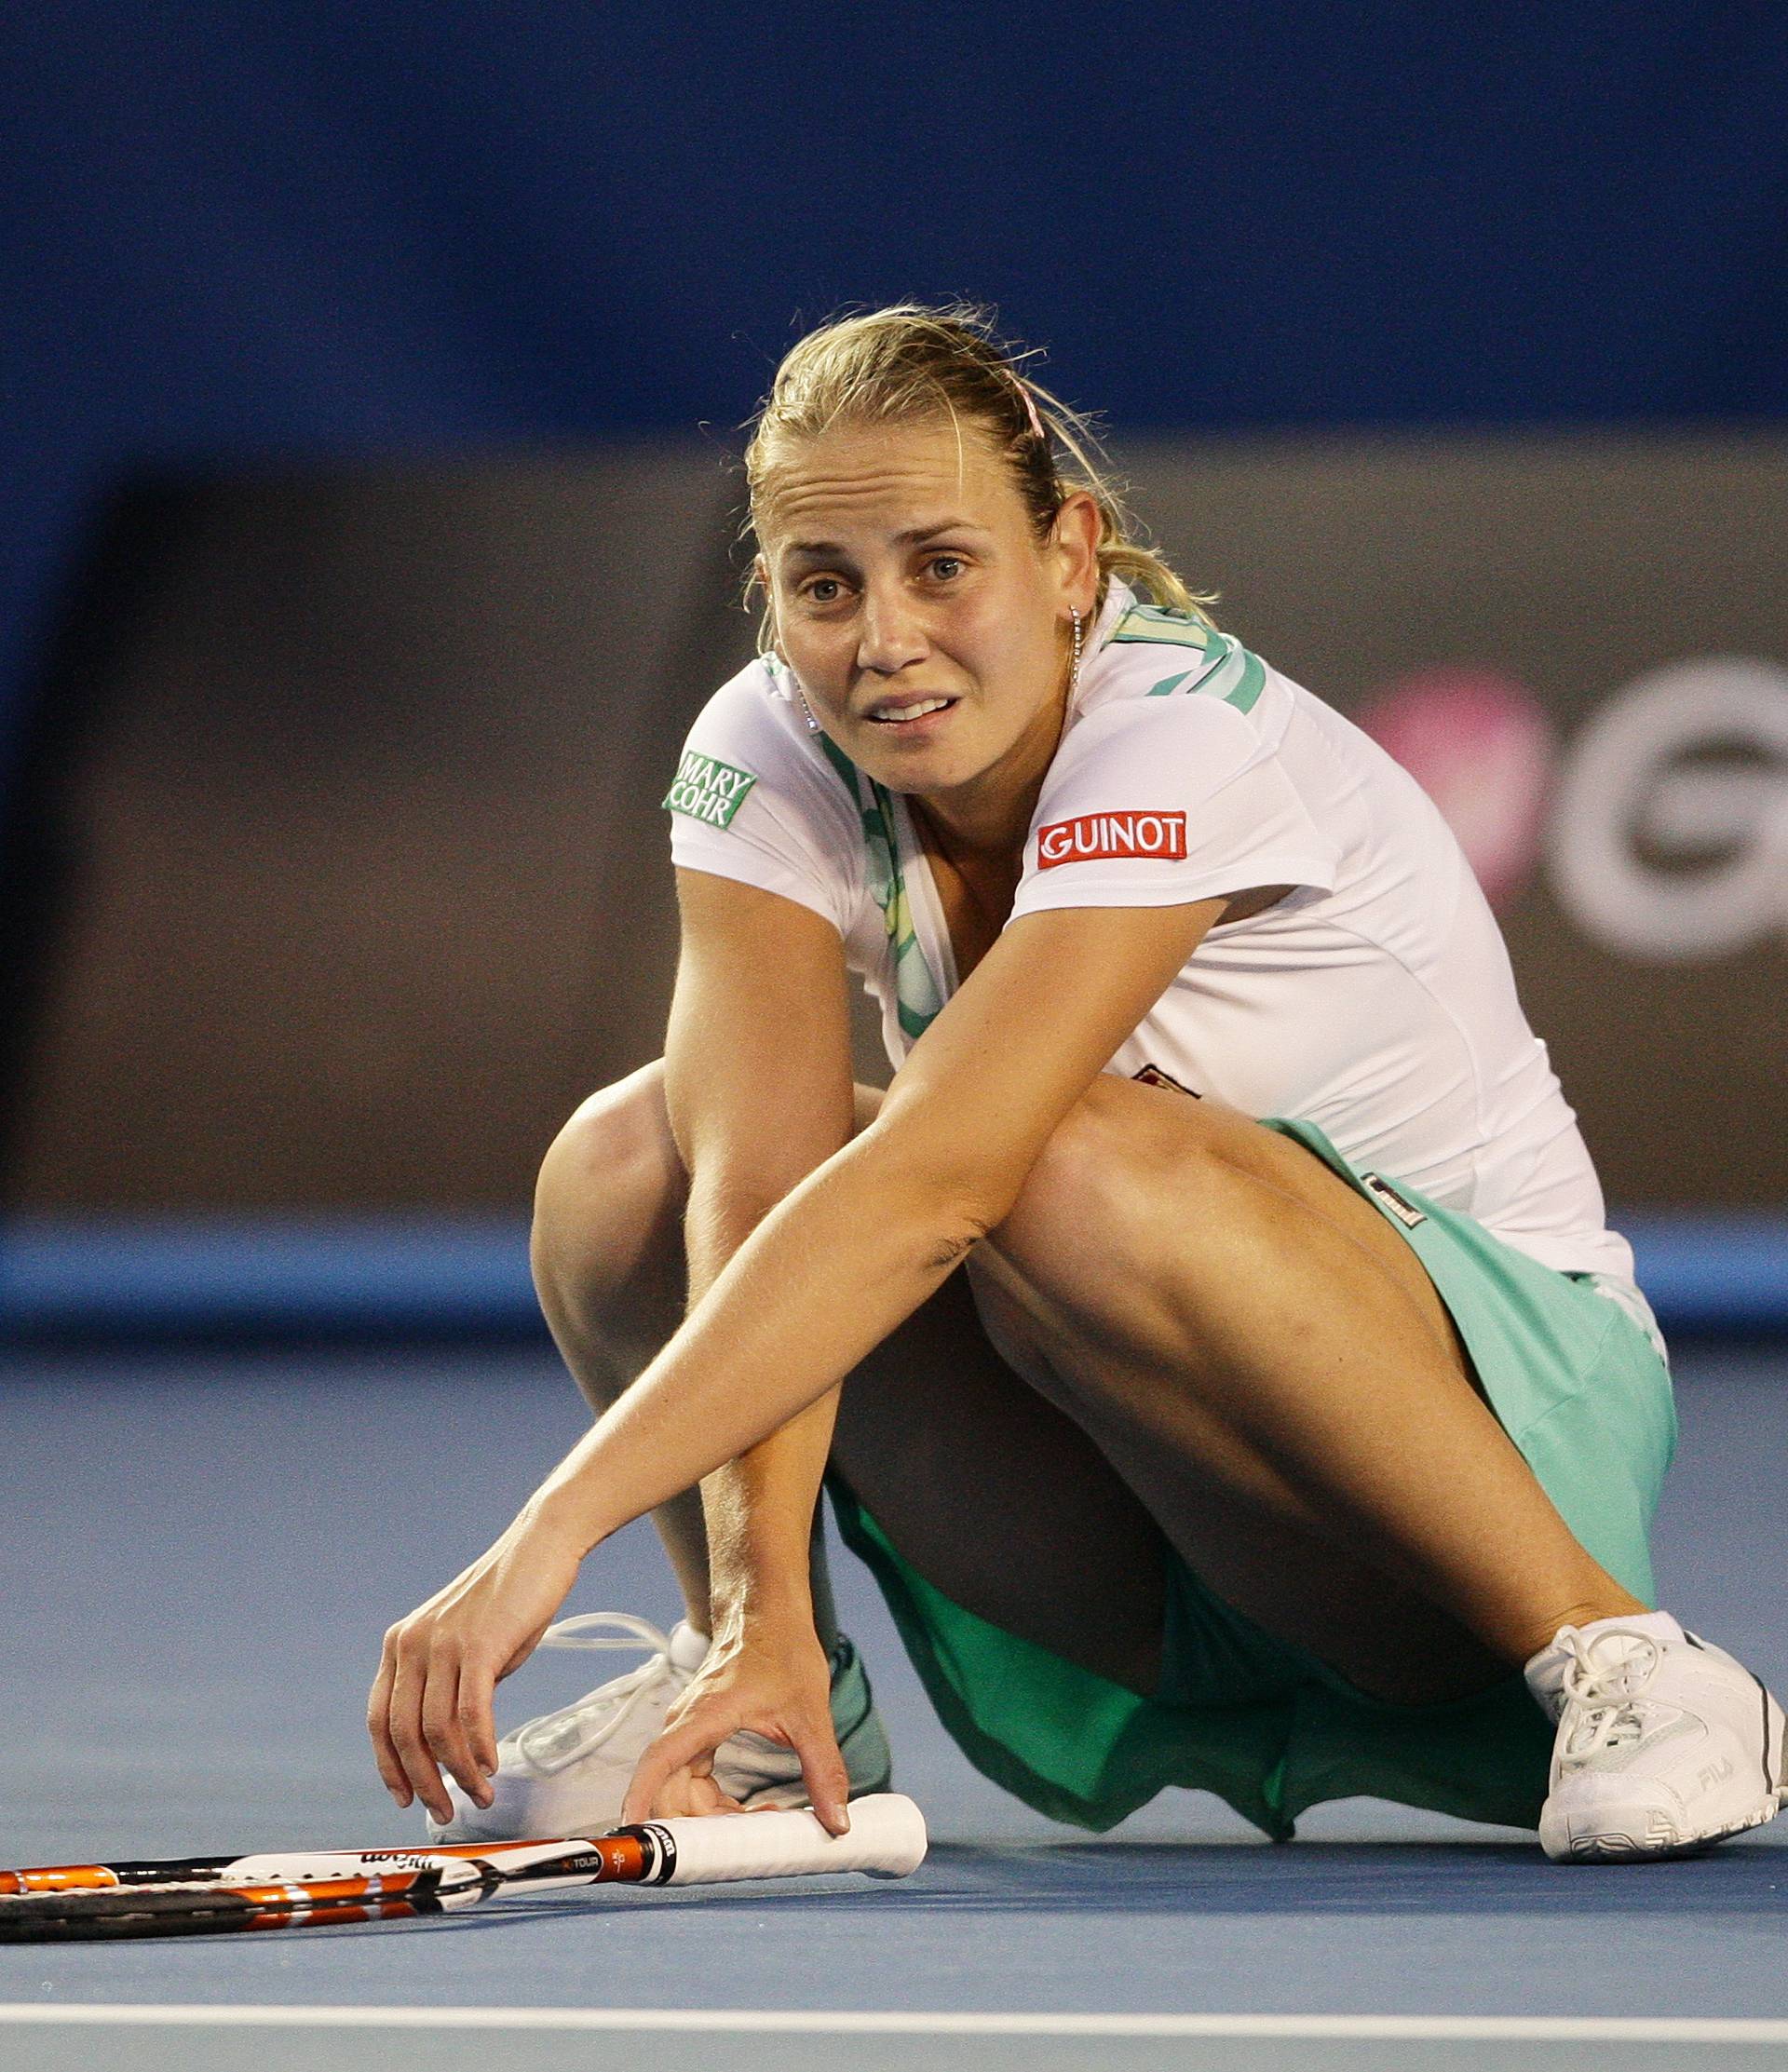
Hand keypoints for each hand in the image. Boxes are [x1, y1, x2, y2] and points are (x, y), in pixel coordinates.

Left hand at [367, 1508, 583, 1825]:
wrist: (540, 1547)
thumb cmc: (509, 1597)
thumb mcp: (465, 1643)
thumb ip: (449, 1685)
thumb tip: (450, 1743)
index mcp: (401, 1644)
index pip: (379, 1720)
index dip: (389, 1766)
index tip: (405, 1797)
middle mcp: (411, 1643)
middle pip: (404, 1734)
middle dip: (424, 1782)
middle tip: (447, 1810)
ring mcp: (442, 1644)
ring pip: (437, 1730)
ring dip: (458, 1773)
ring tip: (480, 1794)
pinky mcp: (477, 1645)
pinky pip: (471, 1714)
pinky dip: (479, 1749)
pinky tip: (491, 1765)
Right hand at [621, 1615, 849, 1834]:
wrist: (770, 1611)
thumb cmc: (784, 1649)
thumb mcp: (810, 1713)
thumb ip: (822, 1770)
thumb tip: (837, 1822)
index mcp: (704, 1715)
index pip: (658, 1763)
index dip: (641, 1801)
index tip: (636, 1838)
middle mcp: (686, 1723)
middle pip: (670, 1788)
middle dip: (696, 1828)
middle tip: (738, 1852)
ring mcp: (691, 1727)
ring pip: (682, 1787)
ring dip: (710, 1818)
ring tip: (758, 1827)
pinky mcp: (700, 1730)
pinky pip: (694, 1777)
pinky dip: (714, 1802)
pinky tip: (749, 1810)